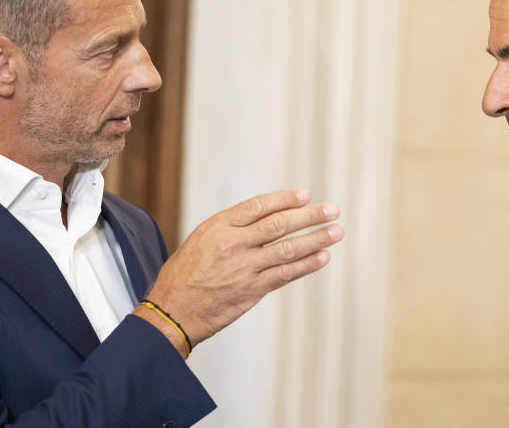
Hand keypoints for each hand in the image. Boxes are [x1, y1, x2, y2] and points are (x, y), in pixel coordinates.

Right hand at [136, 189, 342, 353]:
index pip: (258, 206)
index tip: (306, 195)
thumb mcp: (200, 240)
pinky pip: (285, 275)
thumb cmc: (184, 275)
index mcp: (218, 227)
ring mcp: (244, 268)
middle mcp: (233, 244)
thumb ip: (231, 229)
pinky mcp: (251, 291)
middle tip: (332, 210)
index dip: (285, 199)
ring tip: (336, 232)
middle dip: (309, 216)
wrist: (171, 312)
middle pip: (279, 225)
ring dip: (316, 239)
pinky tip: (322, 257)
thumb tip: (265, 218)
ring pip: (287, 249)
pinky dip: (306, 265)